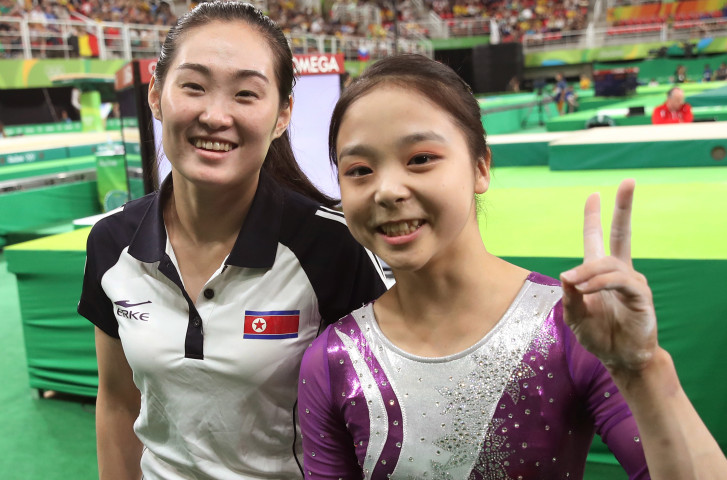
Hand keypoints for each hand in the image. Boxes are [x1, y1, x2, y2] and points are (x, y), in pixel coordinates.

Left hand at [560, 179, 657, 373]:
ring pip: (608, 264)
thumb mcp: (574, 314)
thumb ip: (569, 295)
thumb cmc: (598, 335)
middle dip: (623, 208)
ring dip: (587, 273)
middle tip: (628, 182)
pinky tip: (586, 288)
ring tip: (574, 285)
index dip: (595, 218)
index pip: (597, 239)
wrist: (620, 357)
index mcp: (600, 272)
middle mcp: (619, 271)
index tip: (594, 195)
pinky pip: (619, 281)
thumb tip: (567, 274)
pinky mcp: (640, 295)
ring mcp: (632, 281)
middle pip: (621, 234)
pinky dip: (600, 283)